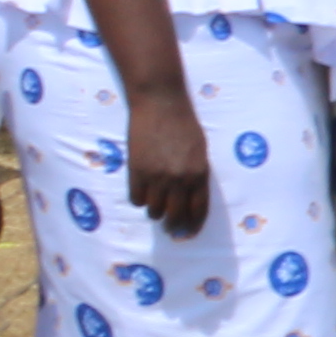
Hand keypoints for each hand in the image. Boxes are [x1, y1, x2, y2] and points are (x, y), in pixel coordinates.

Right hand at [122, 79, 213, 236]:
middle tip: (170, 228)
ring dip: (154, 210)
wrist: (161, 104)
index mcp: (199, 174)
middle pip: (175, 216)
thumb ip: (196, 174)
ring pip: (154, 210)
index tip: (190, 233)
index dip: (194, 225)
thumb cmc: (184, 124)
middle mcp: (179, 179)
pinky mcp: (136, 170)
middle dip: (173, 226)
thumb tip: (190, 197)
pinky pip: (136, 198)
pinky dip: (138, 199)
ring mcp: (157, 176)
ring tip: (155, 205)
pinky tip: (141, 193)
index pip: (198, 210)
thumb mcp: (199, 151)